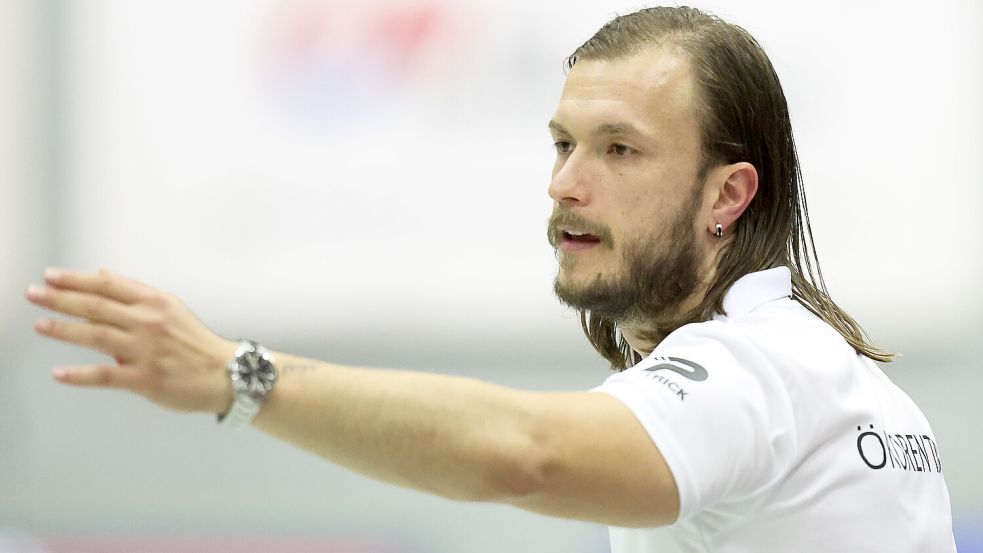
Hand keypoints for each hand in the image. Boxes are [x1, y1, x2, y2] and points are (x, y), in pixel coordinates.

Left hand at [26, 268, 236, 414]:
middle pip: (96, 306)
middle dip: (60, 299)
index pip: (108, 285)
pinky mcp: (145, 379)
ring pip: (96, 336)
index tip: (50, 276)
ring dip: (63, 329)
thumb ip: (135, 293)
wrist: (226, 374)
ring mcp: (146, 351)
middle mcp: (148, 323)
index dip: (76, 279)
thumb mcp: (171, 308)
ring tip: (40, 325)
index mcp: (155, 302)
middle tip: (33, 294)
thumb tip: (103, 275)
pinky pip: (106, 375)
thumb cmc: (197, 343)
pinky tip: (59, 374)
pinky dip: (80, 375)